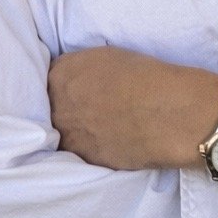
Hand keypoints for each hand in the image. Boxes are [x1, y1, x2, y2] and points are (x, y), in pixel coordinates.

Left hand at [47, 45, 217, 170]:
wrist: (167, 112)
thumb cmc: (144, 75)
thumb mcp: (105, 56)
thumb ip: (81, 68)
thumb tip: (77, 80)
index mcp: (61, 75)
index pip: (51, 78)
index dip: (67, 83)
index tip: (79, 86)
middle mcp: (57, 107)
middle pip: (52, 107)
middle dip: (67, 107)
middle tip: (91, 106)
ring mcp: (68, 137)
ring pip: (63, 133)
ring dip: (76, 130)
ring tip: (101, 125)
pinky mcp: (84, 160)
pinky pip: (80, 152)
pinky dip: (90, 147)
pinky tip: (110, 140)